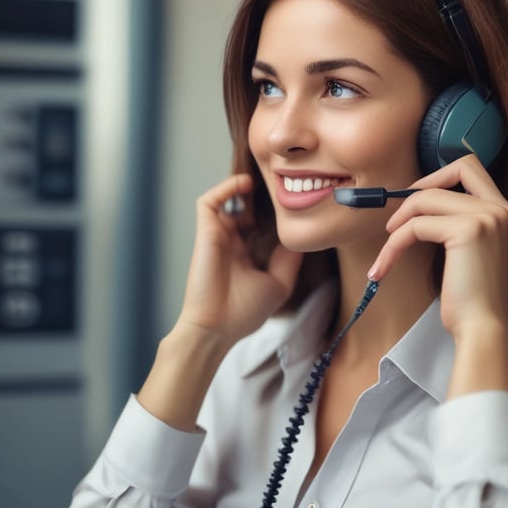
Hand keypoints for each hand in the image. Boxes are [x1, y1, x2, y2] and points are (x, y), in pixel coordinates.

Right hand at [178, 173, 302, 347]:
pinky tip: (243, 184)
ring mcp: (219, 235)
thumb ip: (290, 259)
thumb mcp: (279, 283)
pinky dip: (224, 188)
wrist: (217, 328)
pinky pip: (209, 202)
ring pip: (227, 199)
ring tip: (263, 178)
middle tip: (281, 183)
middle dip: (262, 193)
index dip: (274, 210)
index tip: (294, 199)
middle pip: (246, 206)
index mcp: (248, 252)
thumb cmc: (244, 312)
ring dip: (243, 186)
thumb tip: (302, 237)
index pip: (261, 222)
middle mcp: (233, 240)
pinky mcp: (206, 232)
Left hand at [368, 155, 507, 338]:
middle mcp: (501, 209)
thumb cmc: (471, 298)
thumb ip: (458, 223)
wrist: (482, 329)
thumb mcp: (471, 252)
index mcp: (505, 213)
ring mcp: (487, 217)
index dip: (438, 176)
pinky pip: (414, 227)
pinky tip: (384, 266)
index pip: (472, 168)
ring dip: (398, 226)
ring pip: (425, 200)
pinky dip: (394, 245)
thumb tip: (417, 203)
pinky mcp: (468, 230)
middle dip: (418, 190)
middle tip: (396, 220)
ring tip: (386, 252)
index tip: (416, 199)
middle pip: (453, 170)